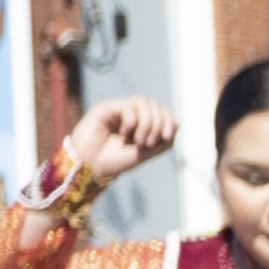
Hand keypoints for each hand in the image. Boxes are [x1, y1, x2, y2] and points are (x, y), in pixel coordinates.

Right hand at [43, 100, 175, 200]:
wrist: (91, 167)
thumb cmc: (116, 162)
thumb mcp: (147, 153)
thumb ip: (165, 140)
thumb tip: (177, 123)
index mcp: (140, 123)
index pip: (161, 111)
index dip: (168, 119)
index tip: (167, 136)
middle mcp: (130, 114)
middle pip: (155, 105)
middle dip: (158, 123)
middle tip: (149, 142)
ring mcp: (117, 109)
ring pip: (143, 102)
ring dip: (147, 123)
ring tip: (140, 141)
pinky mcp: (105, 108)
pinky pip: (128, 106)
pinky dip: (132, 121)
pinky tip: (125, 134)